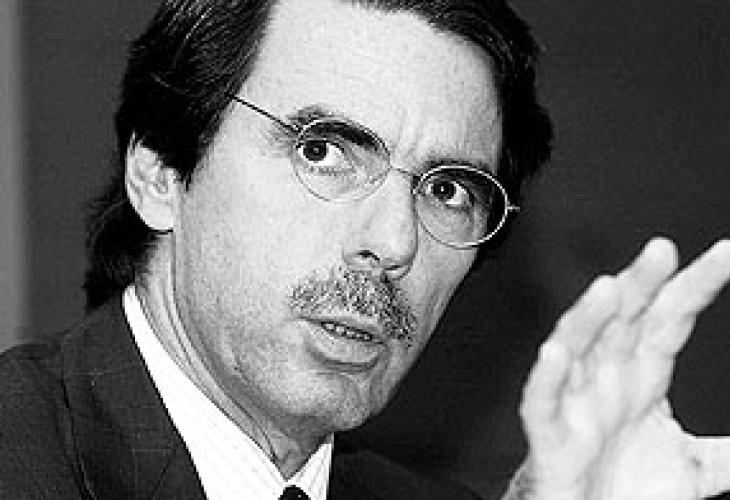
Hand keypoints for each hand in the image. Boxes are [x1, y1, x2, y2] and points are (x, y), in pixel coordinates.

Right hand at [518, 237, 729, 499]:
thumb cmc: (628, 486)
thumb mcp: (693, 464)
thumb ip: (729, 448)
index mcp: (643, 373)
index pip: (671, 317)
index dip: (696, 285)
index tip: (727, 253)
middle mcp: (608, 376)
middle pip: (624, 319)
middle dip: (640, 283)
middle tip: (661, 249)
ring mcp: (577, 401)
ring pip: (577, 347)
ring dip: (590, 318)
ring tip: (609, 290)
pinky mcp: (551, 434)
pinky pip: (543, 400)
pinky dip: (548, 377)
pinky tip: (555, 353)